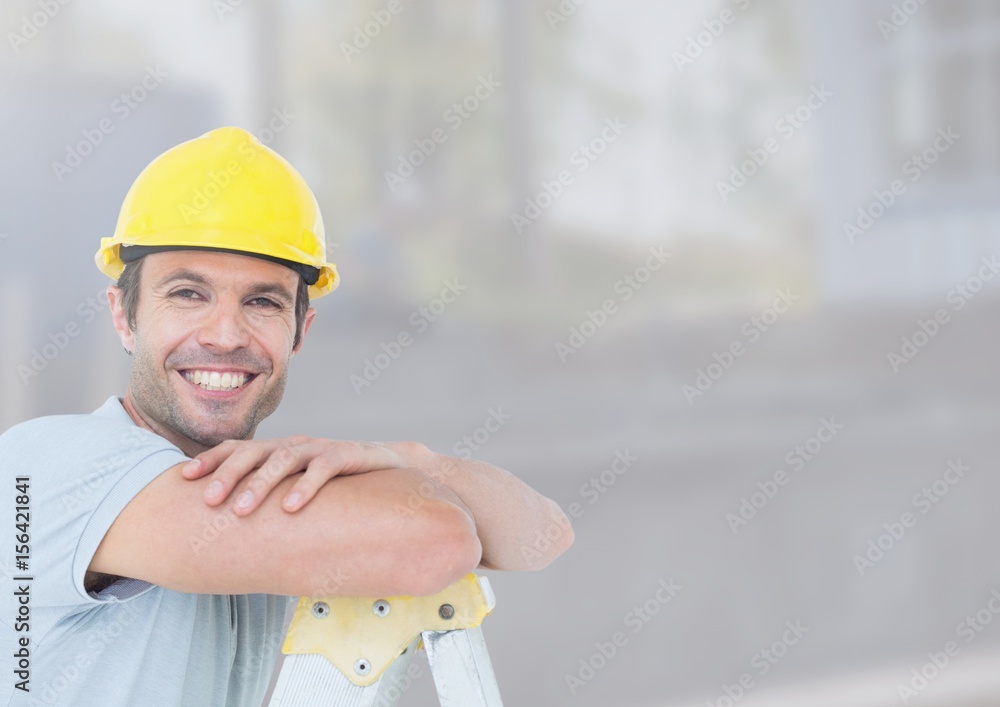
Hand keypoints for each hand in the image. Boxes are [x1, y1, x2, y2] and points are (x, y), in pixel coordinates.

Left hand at [182, 437, 426, 514]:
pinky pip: (322, 468)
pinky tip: (290, 507)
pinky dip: (305, 487)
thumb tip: (231, 525)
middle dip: (228, 475)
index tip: (185, 478)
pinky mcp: (346, 454)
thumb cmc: (337, 481)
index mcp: (278, 450)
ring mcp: (319, 447)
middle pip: (253, 452)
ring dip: (259, 484)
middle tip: (210, 501)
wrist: (390, 464)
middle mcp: (294, 444)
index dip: (210, 460)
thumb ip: (271, 496)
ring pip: (282, 459)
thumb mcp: (298, 485)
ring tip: (241, 509)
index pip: (237, 448)